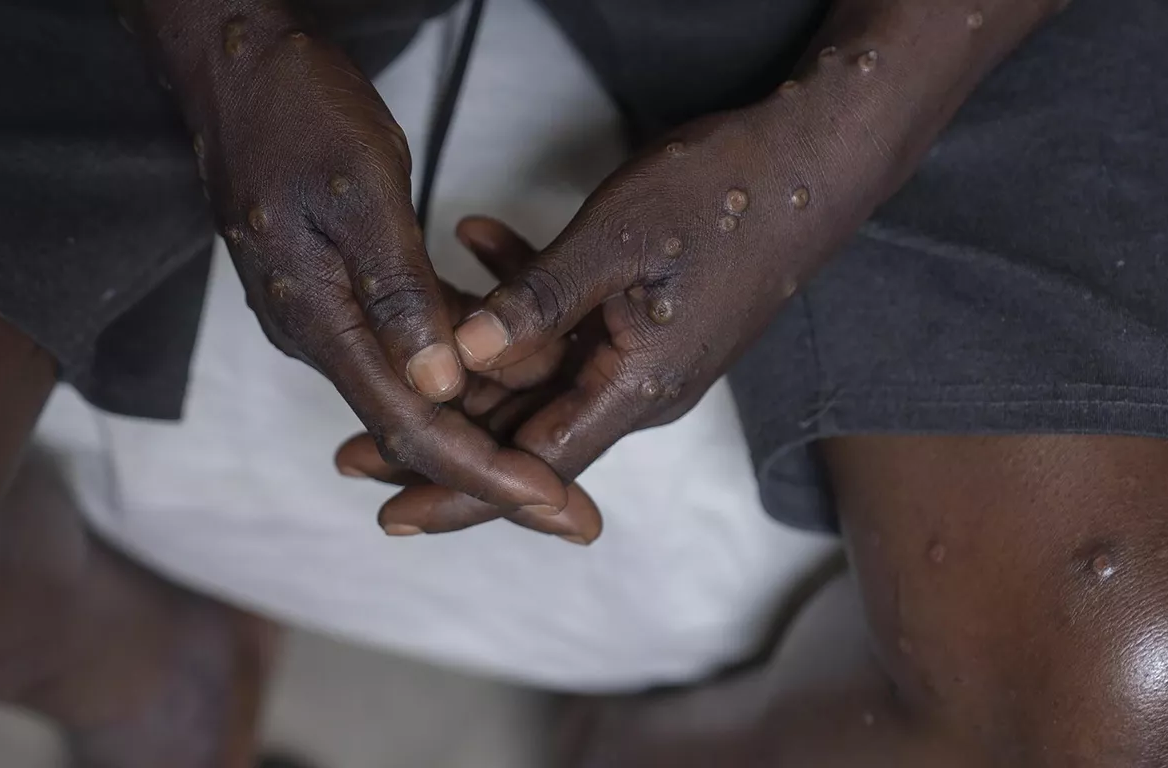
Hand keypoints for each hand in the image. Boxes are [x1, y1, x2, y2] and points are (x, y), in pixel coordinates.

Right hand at [179, 15, 568, 514]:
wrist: (233, 67)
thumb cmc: (295, 112)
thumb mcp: (362, 193)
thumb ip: (399, 293)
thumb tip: (440, 386)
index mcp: (318, 322)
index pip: (412, 429)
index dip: (488, 475)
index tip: (554, 505)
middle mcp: (317, 335)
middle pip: (418, 429)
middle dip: (500, 472)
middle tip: (576, 512)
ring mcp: (325, 314)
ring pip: (418, 390)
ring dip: (489, 417)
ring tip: (564, 451)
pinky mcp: (339, 289)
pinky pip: (409, 342)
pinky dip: (464, 358)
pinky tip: (518, 361)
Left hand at [377, 84, 903, 533]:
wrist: (815, 158)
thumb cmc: (726, 195)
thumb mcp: (613, 242)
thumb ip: (535, 302)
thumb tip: (462, 355)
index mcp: (636, 387)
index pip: (531, 466)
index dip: (458, 493)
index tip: (392, 512)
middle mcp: (640, 387)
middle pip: (524, 432)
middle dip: (440, 435)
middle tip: (353, 447)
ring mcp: (645, 352)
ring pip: (538, 375)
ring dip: (469, 359)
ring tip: (397, 350)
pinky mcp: (647, 316)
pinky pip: (569, 324)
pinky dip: (522, 291)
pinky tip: (477, 238)